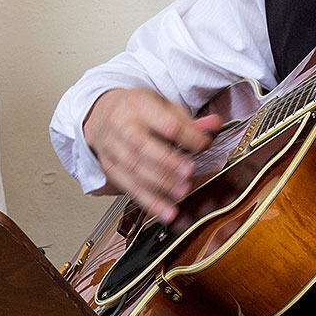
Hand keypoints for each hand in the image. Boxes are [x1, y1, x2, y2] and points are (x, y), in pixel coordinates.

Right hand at [83, 88, 220, 222]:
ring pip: (134, 168)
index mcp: (138, 104)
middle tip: (189, 172)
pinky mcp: (110, 168)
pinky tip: (166, 212)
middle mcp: (122, 125)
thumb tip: (213, 126)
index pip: (166, 122)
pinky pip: (129, 187)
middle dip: (168, 162)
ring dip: (160, 184)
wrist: (102, 114)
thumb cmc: (137, 111)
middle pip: (142, 145)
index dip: (187, 136)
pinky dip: (149, 202)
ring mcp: (113, 147)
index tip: (203, 145)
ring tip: (182, 192)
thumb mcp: (163, 106)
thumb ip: (189, 121)